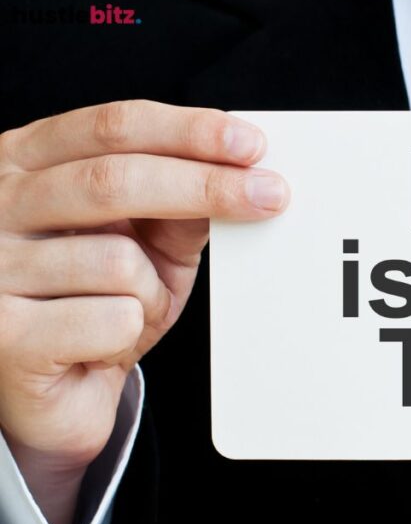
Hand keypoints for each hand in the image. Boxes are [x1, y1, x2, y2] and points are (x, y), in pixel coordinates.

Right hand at [0, 100, 288, 523]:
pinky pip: (111, 318)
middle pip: (112, 179)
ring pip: (117, 260)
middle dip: (204, 186)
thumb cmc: (99, 306)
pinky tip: (102, 343)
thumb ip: (177, 209)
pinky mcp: (6, 332)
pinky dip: (130, 333)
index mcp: (25, 165)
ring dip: (153, 292)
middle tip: (271, 196)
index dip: (186, 132)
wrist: (54, 395)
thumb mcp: (147, 248)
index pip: (110, 128)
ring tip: (130, 312)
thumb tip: (238, 175)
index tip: (250, 144)